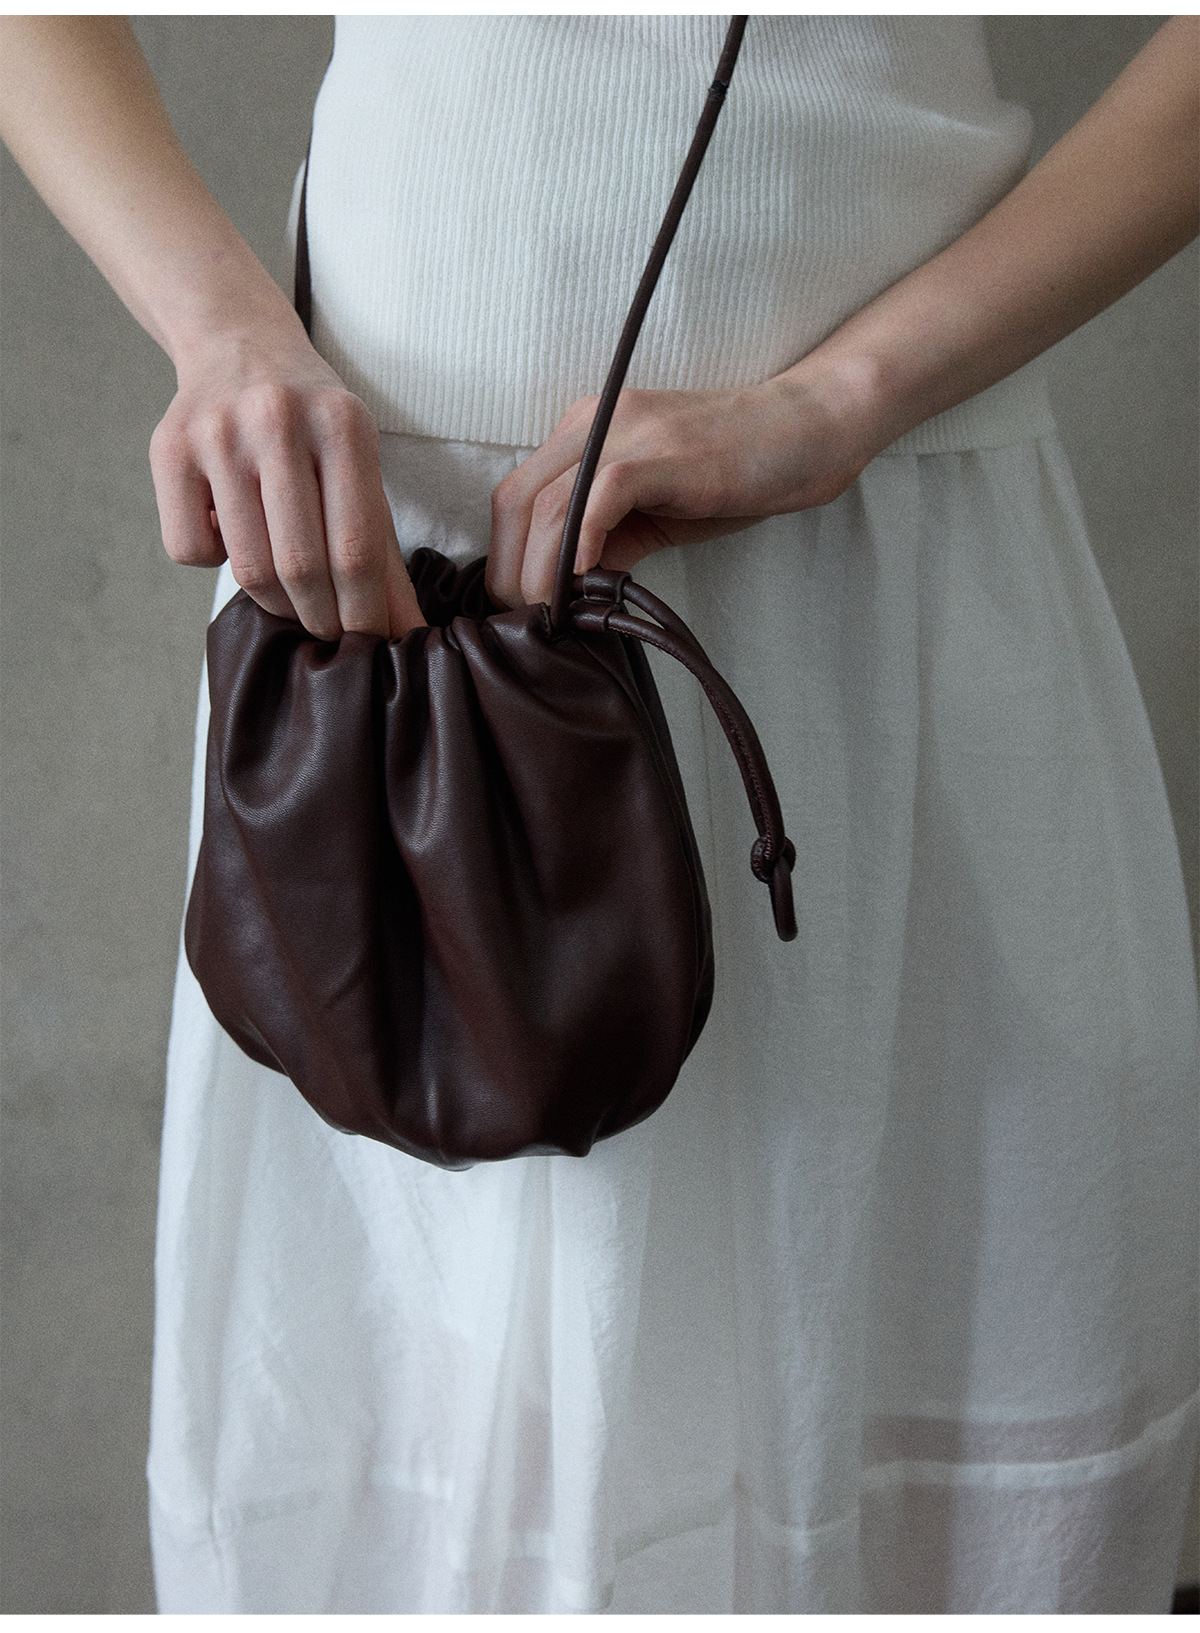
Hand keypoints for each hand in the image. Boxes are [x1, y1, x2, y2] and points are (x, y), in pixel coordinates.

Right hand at [150, 314, 424, 640]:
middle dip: (319, 618)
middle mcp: (278, 420)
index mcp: (342, 424)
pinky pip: (190, 550)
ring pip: (246, 566)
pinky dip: (215, 563)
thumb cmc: (313, 423)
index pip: (355, 550)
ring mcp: (218, 432)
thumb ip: (382, 553)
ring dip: (272, 602)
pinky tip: (234, 535)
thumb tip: (404, 634)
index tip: (366, 643)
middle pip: (300, 566)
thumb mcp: (361, 468)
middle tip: (327, 633)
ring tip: (288, 595)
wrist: (238, 342)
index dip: (362, 613)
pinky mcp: (169, 448)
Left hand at [486, 373, 873, 607]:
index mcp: (587, 433)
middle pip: (518, 501)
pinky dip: (581, 539)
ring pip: (551, 503)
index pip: (518, 497)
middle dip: (509, 571)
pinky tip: (584, 579)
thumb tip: (568, 591)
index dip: (505, 557)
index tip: (516, 607)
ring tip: (550, 613)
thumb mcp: (657, 510)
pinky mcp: (663, 452)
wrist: (809, 429)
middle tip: (523, 623)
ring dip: (539, 569)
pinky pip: (601, 493)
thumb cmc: (738, 472)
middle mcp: (596, 423)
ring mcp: (628, 433)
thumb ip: (611, 540)